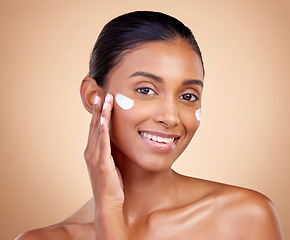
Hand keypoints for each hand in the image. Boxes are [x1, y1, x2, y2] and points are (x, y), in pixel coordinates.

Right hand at [84, 93, 123, 207]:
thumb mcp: (109, 165)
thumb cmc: (111, 185)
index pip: (95, 128)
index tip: (102, 100)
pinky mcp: (101, 162)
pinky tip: (103, 119)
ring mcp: (94, 157)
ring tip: (105, 100)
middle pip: (94, 126)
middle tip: (102, 94)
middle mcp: (90, 152)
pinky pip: (102, 143)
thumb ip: (110, 152)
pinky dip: (102, 130)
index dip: (98, 114)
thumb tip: (116, 142)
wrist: (108, 203)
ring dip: (101, 114)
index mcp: (92, 152)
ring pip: (98, 131)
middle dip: (99, 109)